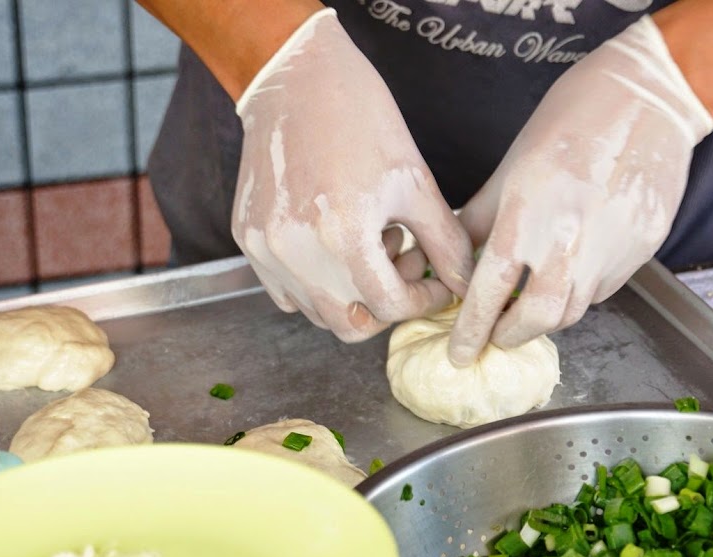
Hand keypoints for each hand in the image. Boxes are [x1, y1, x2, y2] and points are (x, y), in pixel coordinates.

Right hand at [232, 8, 473, 341]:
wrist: (296, 77)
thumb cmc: (361, 119)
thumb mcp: (415, 181)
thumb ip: (444, 242)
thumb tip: (464, 285)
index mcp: (344, 234)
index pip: (392, 306)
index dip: (424, 299)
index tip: (437, 282)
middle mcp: (298, 251)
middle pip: (354, 324)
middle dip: (389, 303)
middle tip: (405, 260)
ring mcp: (267, 248)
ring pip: (318, 313)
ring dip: (354, 294)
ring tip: (370, 243)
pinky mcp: (247, 239)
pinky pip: (286, 292)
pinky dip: (318, 284)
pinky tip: (336, 242)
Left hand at [448, 15, 712, 365]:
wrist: (649, 99)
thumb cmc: (573, 119)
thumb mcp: (512, 166)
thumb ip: (481, 218)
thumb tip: (455, 256)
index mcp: (527, 217)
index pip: (488, 293)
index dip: (471, 330)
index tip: (460, 353)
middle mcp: (569, 243)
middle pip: (537, 319)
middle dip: (510, 336)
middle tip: (496, 336)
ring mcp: (610, 251)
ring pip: (573, 310)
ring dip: (545, 317)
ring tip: (529, 305)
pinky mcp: (640, 251)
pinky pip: (602, 289)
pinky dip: (578, 290)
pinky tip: (570, 271)